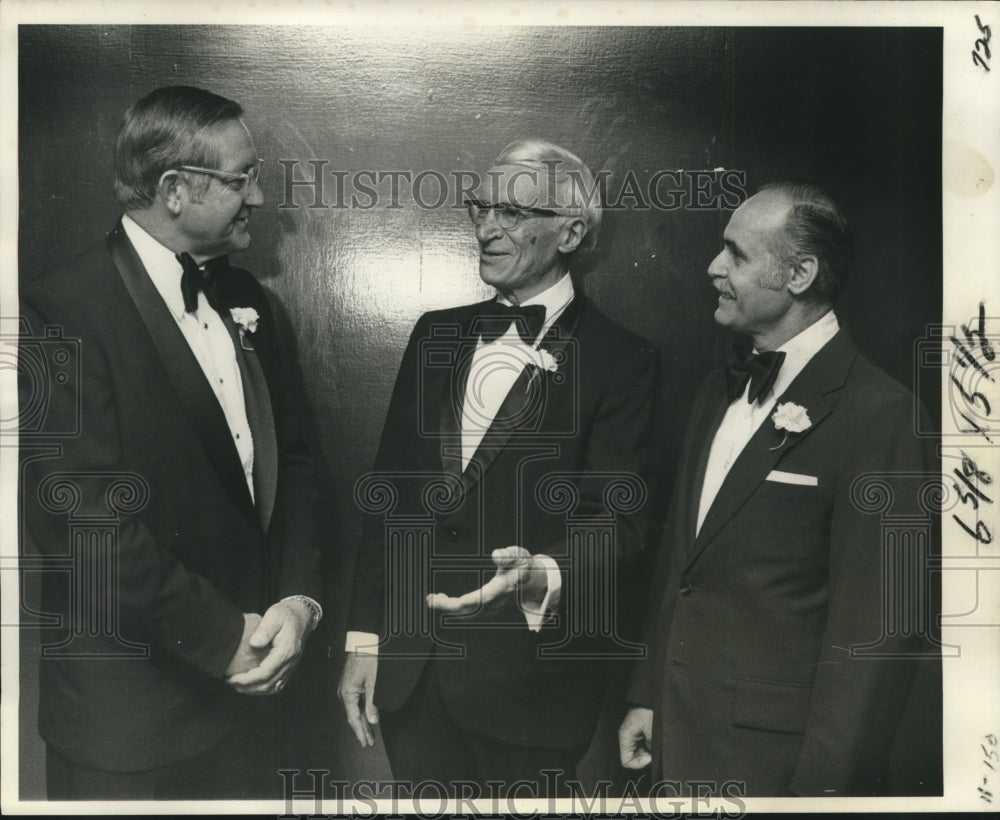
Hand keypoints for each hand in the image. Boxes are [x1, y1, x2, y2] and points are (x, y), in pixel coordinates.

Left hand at [226, 599, 311, 694]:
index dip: (247, 679)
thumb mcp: (274, 616)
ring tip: (239, 685)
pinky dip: (263, 688)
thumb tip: (253, 644)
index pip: (265, 673)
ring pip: (273, 688)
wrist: (301, 616)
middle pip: (268, 684)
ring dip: (254, 690)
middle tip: (231, 682)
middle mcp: (290, 662)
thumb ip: (264, 630)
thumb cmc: (285, 615)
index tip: (232, 678)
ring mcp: (291, 666)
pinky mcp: (289, 667)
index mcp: (285, 651)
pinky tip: (252, 684)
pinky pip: (277, 685)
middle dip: (247, 687)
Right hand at [337, 653, 378, 747]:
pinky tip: (368, 717)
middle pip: (353, 716)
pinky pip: (356, 702)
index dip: (360, 732)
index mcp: (347, 694)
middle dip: (362, 730)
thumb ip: (372, 703)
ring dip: (363, 721)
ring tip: (370, 733)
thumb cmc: (367, 659)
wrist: (362, 642)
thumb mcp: (373, 682)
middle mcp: (344, 693)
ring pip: (355, 710)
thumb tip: (373, 721)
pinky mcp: (351, 684)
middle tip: (369, 742)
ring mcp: (346, 689)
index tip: (365, 743)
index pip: (354, 719)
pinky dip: (362, 711)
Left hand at [425, 545, 547, 614]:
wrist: (531, 579)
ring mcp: (492, 607)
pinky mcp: (487, 608)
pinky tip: (444, 601)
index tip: (448, 601)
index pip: (481, 599)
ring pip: (468, 614)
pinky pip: (469, 613)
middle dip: (449, 608)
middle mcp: (496, 601)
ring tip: (433, 600)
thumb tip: (495, 555)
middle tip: (431, 600)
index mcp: (502, 588)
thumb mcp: (519, 555)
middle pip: (470, 610)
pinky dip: (455, 609)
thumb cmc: (523, 565)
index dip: (464, 602)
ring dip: (449, 609)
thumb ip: (508, 554)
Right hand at [619, 707, 653, 768]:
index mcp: (625, 737)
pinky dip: (650, 746)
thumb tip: (653, 759)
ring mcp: (633, 735)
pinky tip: (656, 740)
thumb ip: (651, 748)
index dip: (639, 763)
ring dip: (649, 752)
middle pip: (633, 757)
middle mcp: (627, 737)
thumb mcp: (652, 731)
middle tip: (655, 751)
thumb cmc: (649, 710)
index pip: (626, 761)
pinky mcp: (639, 732)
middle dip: (645, 757)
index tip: (650, 757)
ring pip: (639, 752)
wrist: (652, 697)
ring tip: (656, 743)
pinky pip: (643, 745)